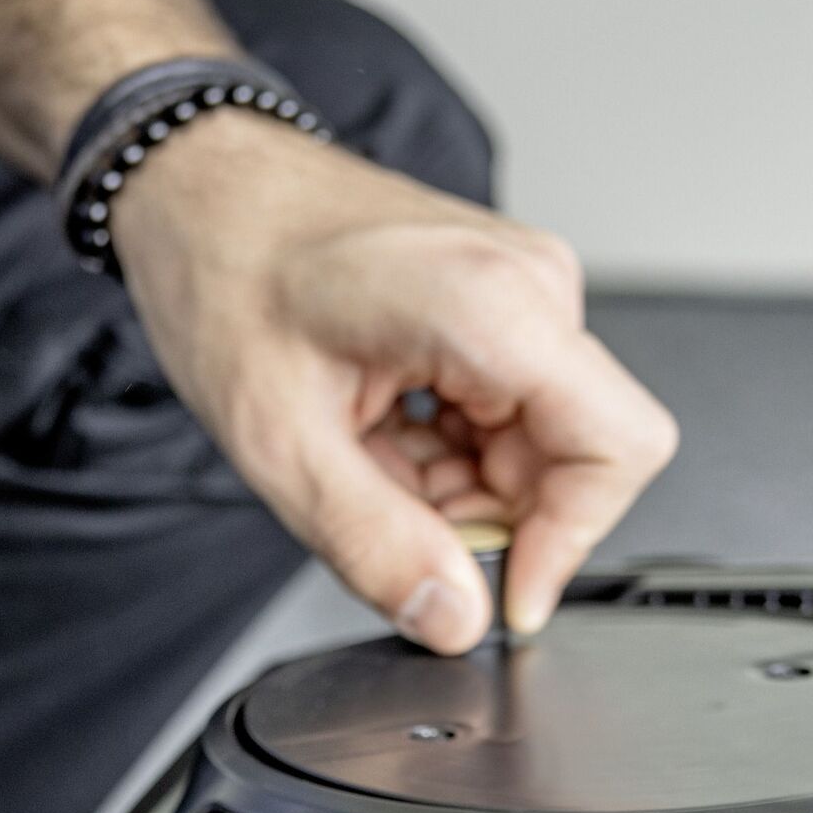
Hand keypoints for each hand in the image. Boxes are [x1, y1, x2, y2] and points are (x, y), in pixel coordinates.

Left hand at [113, 110, 678, 650]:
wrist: (195, 190)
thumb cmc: (222, 273)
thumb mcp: (282, 443)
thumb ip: (374, 545)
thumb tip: (456, 621)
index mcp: (493, 305)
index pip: (618, 450)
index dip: (566, 544)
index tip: (499, 597)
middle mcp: (528, 288)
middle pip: (574, 459)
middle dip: (484, 521)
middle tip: (383, 518)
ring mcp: (517, 294)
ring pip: (533, 451)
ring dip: (451, 492)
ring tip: (357, 461)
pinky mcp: (495, 309)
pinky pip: (502, 421)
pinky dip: (440, 459)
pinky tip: (371, 440)